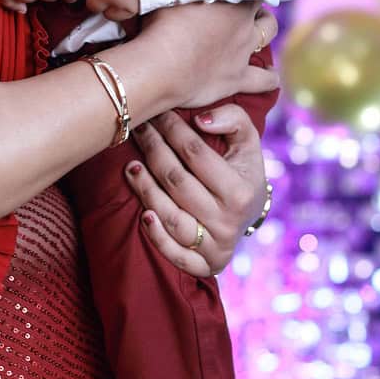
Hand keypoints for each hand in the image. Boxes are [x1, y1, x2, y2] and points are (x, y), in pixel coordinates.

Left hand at [124, 105, 266, 274]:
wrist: (249, 214)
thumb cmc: (241, 170)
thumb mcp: (247, 142)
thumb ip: (234, 120)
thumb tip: (200, 119)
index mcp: (240, 191)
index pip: (196, 154)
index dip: (172, 130)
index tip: (156, 113)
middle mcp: (228, 221)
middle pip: (177, 182)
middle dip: (153, 150)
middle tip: (137, 129)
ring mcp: (216, 246)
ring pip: (170, 216)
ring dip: (145, 189)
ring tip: (130, 166)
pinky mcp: (204, 265)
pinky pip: (175, 255)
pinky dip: (157, 237)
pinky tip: (143, 214)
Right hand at [128, 0, 278, 111]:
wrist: (161, 67)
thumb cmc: (161, 27)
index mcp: (231, 0)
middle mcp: (243, 24)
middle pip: (262, 10)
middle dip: (257, 9)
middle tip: (244, 10)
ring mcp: (243, 51)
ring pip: (269, 35)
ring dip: (266, 31)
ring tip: (261, 32)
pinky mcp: (238, 78)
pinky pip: (265, 80)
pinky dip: (270, 77)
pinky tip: (271, 75)